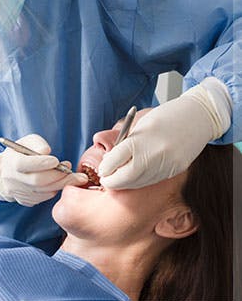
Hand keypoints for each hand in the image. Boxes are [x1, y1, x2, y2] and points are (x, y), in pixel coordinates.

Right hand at [0, 134, 87, 206]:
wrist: (4, 174)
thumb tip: (47, 152)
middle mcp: (14, 180)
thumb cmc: (19, 154)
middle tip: (70, 169)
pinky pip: (44, 197)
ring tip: (75, 177)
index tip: (56, 160)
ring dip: (61, 183)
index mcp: (11, 163)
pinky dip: (55, 189)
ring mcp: (20, 193)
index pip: (25, 164)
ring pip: (44, 192)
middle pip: (37, 181)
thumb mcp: (26, 142)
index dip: (42, 163)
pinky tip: (62, 182)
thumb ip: (37, 144)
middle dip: (57, 175)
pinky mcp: (26, 201)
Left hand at [98, 86, 223, 188]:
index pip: (114, 161)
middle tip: (106, 179)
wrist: (198, 117)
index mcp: (140, 140)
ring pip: (138, 183)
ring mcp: (165, 165)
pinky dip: (139, 181)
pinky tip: (134, 177)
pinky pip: (151, 181)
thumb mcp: (140, 125)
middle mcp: (152, 155)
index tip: (102, 169)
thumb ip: (125, 143)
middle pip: (125, 177)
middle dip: (112, 181)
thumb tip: (110, 160)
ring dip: (124, 183)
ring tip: (117, 179)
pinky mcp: (174, 170)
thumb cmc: (166, 116)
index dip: (105, 167)